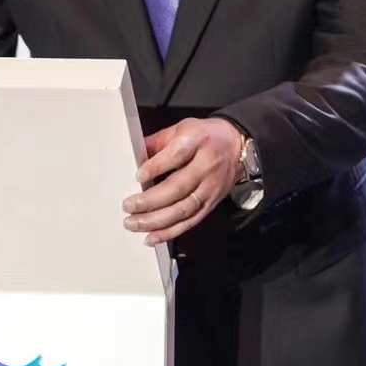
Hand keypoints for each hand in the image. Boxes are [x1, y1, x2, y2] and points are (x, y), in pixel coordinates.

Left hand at [121, 117, 242, 245]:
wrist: (237, 146)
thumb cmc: (204, 136)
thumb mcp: (181, 128)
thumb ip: (157, 142)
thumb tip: (132, 155)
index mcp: (197, 140)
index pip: (177, 155)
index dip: (157, 167)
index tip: (138, 176)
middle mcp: (206, 166)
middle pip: (178, 187)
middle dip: (151, 200)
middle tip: (128, 206)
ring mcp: (210, 188)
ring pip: (183, 209)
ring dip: (156, 221)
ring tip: (133, 223)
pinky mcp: (212, 204)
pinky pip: (190, 221)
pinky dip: (170, 232)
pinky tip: (151, 237)